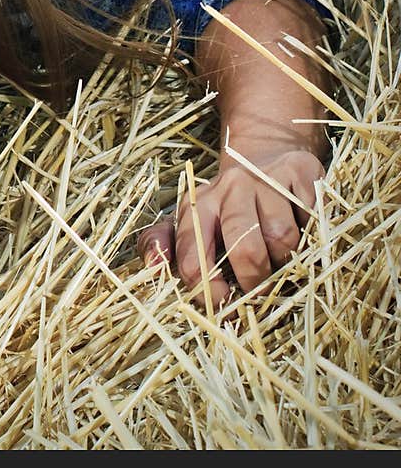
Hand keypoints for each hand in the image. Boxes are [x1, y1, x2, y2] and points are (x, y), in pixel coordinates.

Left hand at [137, 144, 325, 306]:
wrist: (267, 158)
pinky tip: (302, 231)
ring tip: (280, 256)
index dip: (210, 293)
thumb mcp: (192, 222)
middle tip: (261, 292)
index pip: (194, 257)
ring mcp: (268, 177)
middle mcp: (230, 187)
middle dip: (255, 283)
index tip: (226, 309)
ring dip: (286, 260)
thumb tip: (154, 265)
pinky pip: (312, 220)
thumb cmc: (228, 207)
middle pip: (246, 249)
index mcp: (198, 206)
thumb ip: (162, 244)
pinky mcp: (301, 172)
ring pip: (283, 239)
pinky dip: (312, 236)